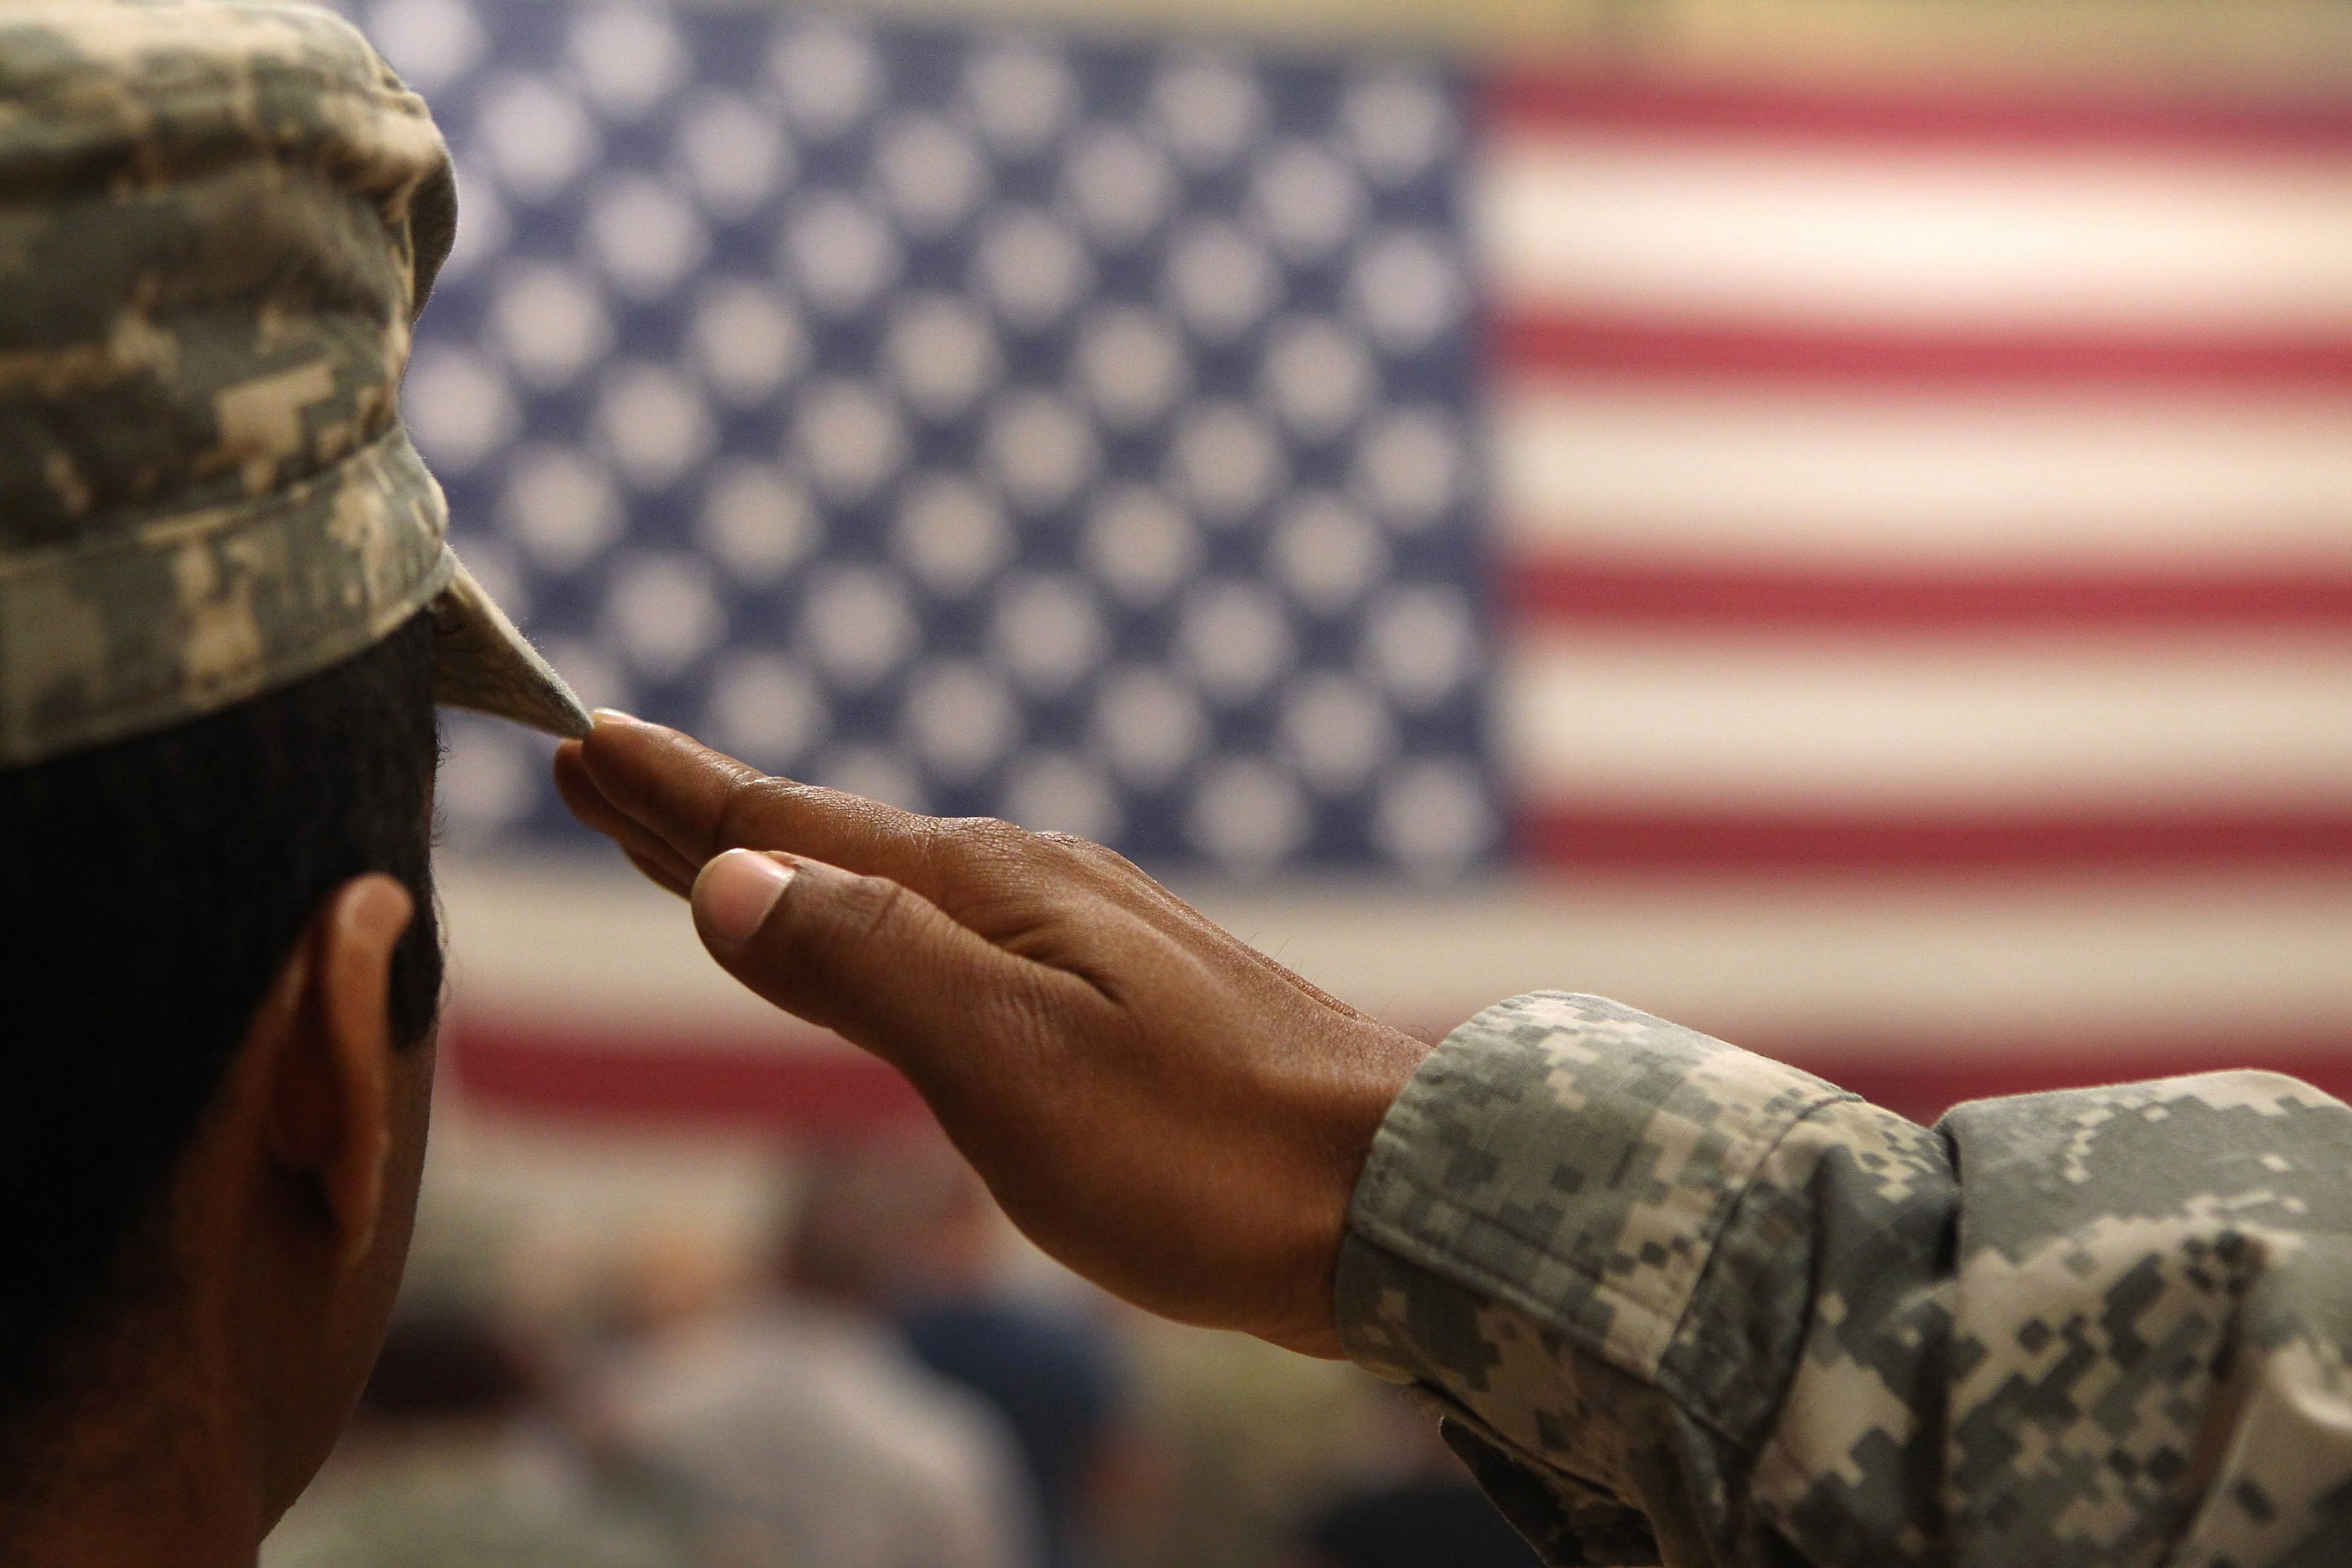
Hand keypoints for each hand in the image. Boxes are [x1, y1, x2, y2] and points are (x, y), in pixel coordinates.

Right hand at [553, 714, 1427, 1357]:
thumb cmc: (1204, 1150)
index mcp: (987, 893)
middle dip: (706, 812)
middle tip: (601, 765)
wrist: (1393, 1198)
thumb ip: (869, 965)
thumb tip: (733, 875)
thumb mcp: (1010, 1062)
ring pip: (887, 887)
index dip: (680, 797)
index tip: (585, 741)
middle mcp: (1026, 891)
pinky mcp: (1117, 996)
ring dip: (784, 861)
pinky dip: (869, 921)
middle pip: (829, 840)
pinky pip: (947, 935)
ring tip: (704, 845)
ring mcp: (1077, 937)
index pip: (794, 828)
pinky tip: (878, 937)